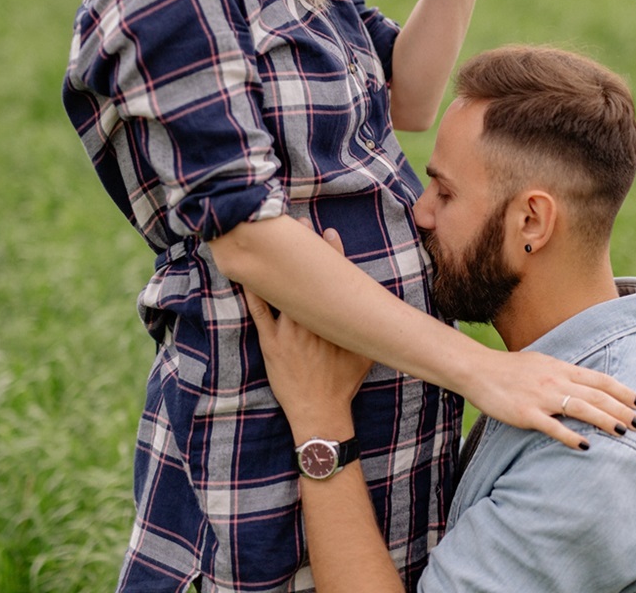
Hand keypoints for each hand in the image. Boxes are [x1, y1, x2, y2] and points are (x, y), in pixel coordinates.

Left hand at [244, 224, 373, 441]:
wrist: (320, 410)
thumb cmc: (344, 382)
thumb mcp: (365, 353)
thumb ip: (372, 330)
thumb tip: (387, 313)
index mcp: (335, 322)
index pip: (334, 282)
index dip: (332, 255)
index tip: (330, 234)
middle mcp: (312, 322)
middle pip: (306, 278)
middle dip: (304, 251)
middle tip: (300, 225)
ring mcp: (289, 331)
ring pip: (281, 289)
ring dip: (278, 265)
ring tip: (274, 241)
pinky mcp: (271, 341)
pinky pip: (259, 311)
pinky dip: (253, 292)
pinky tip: (248, 273)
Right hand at [466, 350, 635, 450]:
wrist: (477, 370)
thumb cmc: (509, 368)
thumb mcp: (540, 363)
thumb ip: (562, 373)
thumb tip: (583, 382)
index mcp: (560, 368)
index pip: (599, 379)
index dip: (622, 391)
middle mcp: (555, 380)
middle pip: (595, 395)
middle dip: (621, 409)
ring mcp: (541, 397)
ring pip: (580, 409)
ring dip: (604, 420)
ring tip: (622, 432)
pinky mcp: (526, 414)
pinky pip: (552, 427)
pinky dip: (570, 437)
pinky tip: (585, 446)